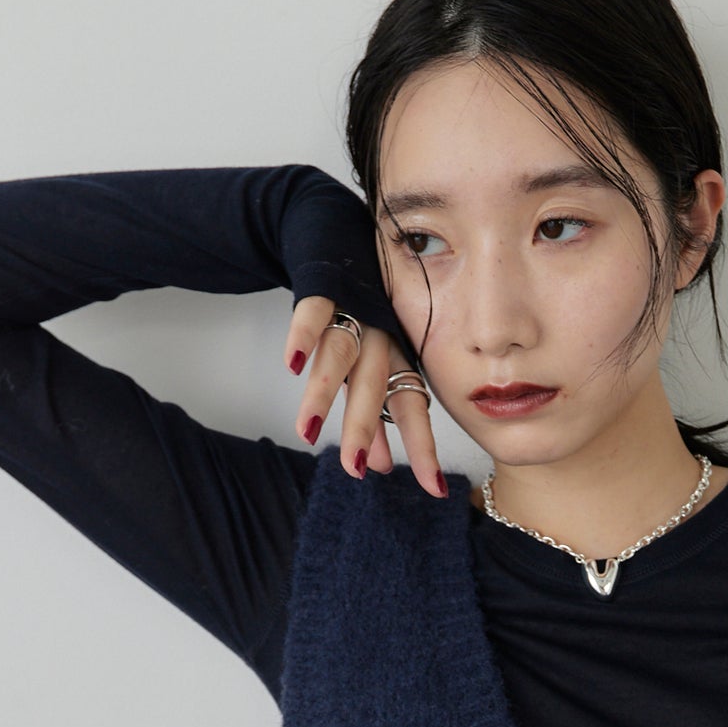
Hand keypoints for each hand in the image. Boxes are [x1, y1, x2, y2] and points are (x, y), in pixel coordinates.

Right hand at [286, 295, 444, 497]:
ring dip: (324, 393)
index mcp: (398, 357)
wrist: (344, 237)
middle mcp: (381, 336)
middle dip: (365, 426)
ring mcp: (353, 310)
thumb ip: (374, 416)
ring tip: (308, 432)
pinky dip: (302, 336)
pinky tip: (292, 364)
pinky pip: (313, 312)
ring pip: (340, 354)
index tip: (435, 489)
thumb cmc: (363, 314)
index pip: (413, 407)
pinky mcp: (323, 287)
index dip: (422, 447)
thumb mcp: (371, 366)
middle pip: (374, 385)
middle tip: (357, 469)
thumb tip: (377, 467)